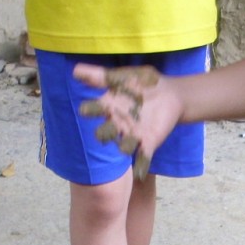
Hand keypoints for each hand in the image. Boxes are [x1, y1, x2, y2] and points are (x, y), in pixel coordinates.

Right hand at [75, 63, 182, 179]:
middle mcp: (117, 124)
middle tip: (101, 134)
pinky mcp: (148, 142)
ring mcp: (132, 135)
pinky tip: (140, 174)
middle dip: (103, 134)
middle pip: (104, 133)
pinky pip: (143, 157)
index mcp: (108, 107)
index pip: (94, 110)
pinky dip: (141, 166)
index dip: (89, 110)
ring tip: (123, 148)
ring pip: (122, 146)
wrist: (169, 95)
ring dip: (123, 148)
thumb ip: (100, 76)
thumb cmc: (142, 85)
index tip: (84, 110)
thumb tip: (75, 70)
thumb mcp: (122, 78)